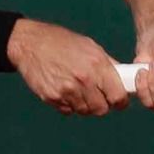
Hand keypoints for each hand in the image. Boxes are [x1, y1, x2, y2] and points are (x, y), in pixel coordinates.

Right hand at [7, 19, 129, 116]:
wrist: (30, 44)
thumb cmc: (61, 42)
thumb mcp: (90, 46)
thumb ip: (107, 65)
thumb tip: (122, 79)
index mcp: (97, 65)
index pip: (117, 96)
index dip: (120, 101)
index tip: (119, 101)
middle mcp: (83, 79)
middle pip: (101, 109)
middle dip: (102, 105)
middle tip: (98, 97)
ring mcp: (67, 90)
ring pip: (84, 111)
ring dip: (85, 105)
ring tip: (79, 90)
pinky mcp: (52, 97)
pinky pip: (68, 110)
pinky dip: (69, 105)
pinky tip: (65, 90)